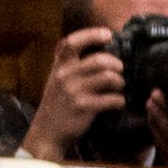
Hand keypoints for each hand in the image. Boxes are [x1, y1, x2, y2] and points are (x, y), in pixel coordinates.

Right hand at [22, 29, 124, 161]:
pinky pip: (112, 99)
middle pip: (99, 60)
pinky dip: (119, 101)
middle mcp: (64, 76)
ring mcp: (73, 92)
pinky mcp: (83, 107)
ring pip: (109, 77)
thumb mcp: (58, 80)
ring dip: (120, 82)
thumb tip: (103, 49)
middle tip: (119, 71)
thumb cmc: (58, 104)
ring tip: (118, 87)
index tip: (108, 35)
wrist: (47, 133)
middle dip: (116, 64)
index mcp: (59, 67)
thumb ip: (72, 65)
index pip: (71, 43)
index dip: (91, 34)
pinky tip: (117, 103)